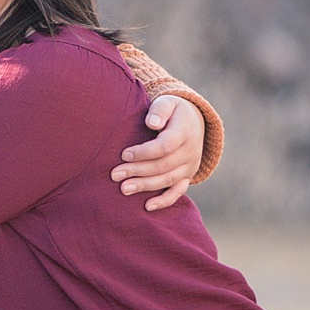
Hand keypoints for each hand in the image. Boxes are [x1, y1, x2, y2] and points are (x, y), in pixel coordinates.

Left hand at [112, 94, 202, 210]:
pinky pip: (178, 192)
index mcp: (185, 132)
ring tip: (123, 189)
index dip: (144, 152)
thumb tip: (152, 123)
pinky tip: (147, 207)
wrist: (194, 122)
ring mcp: (190, 166)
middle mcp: (190, 151)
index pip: (164, 146)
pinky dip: (164, 201)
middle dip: (137, 171)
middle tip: (115, 174)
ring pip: (167, 180)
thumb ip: (159, 110)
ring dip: (145, 186)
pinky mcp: (187, 176)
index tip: (124, 154)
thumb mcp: (168, 102)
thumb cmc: (173, 111)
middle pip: (163, 165)